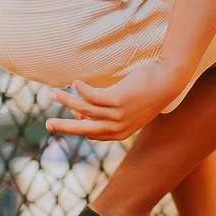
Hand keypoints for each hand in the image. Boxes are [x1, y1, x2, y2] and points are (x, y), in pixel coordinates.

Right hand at [46, 58, 182, 140]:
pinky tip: (75, 83)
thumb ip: (110, 113)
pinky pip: (92, 96)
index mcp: (120, 133)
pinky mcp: (117, 100)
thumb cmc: (148, 92)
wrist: (168, 81)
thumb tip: (83, 110)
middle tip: (47, 125)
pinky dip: (81, 90)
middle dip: (63, 127)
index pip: (92, 133)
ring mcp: (117, 115)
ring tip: (53, 94)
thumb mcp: (129, 108)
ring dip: (66, 101)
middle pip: (83, 128)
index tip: (69, 117)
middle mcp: (117, 127)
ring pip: (84, 110)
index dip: (78, 125)